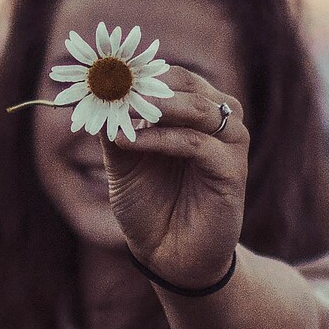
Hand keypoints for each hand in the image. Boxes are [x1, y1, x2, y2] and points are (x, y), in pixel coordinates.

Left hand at [102, 67, 247, 287]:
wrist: (169, 257)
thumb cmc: (150, 206)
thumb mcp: (124, 162)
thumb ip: (116, 127)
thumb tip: (97, 94)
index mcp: (196, 112)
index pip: (173, 75)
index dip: (139, 71)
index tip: (104, 72)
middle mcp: (218, 121)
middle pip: (188, 84)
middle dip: (147, 84)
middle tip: (111, 86)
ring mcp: (230, 144)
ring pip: (198, 108)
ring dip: (156, 106)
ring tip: (122, 110)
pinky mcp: (232, 171)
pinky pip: (196, 143)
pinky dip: (161, 139)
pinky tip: (130, 141)